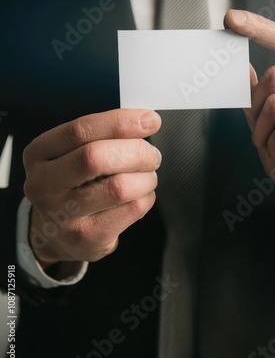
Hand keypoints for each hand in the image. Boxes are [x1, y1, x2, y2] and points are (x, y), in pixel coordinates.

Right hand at [23, 109, 161, 269]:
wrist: (56, 234)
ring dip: (146, 177)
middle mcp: (44, 184)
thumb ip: (101, 134)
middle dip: (136, 151)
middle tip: (152, 155)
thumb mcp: (72, 153)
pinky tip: (140, 195)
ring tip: (147, 176)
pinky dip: (147, 197)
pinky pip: (132, 209)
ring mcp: (64, 215)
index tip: (149, 120)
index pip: (81, 130)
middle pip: (96, 157)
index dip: (120, 122)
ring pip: (119, 186)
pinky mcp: (87, 237)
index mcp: (39, 153)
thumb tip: (145, 121)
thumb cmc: (72, 184)